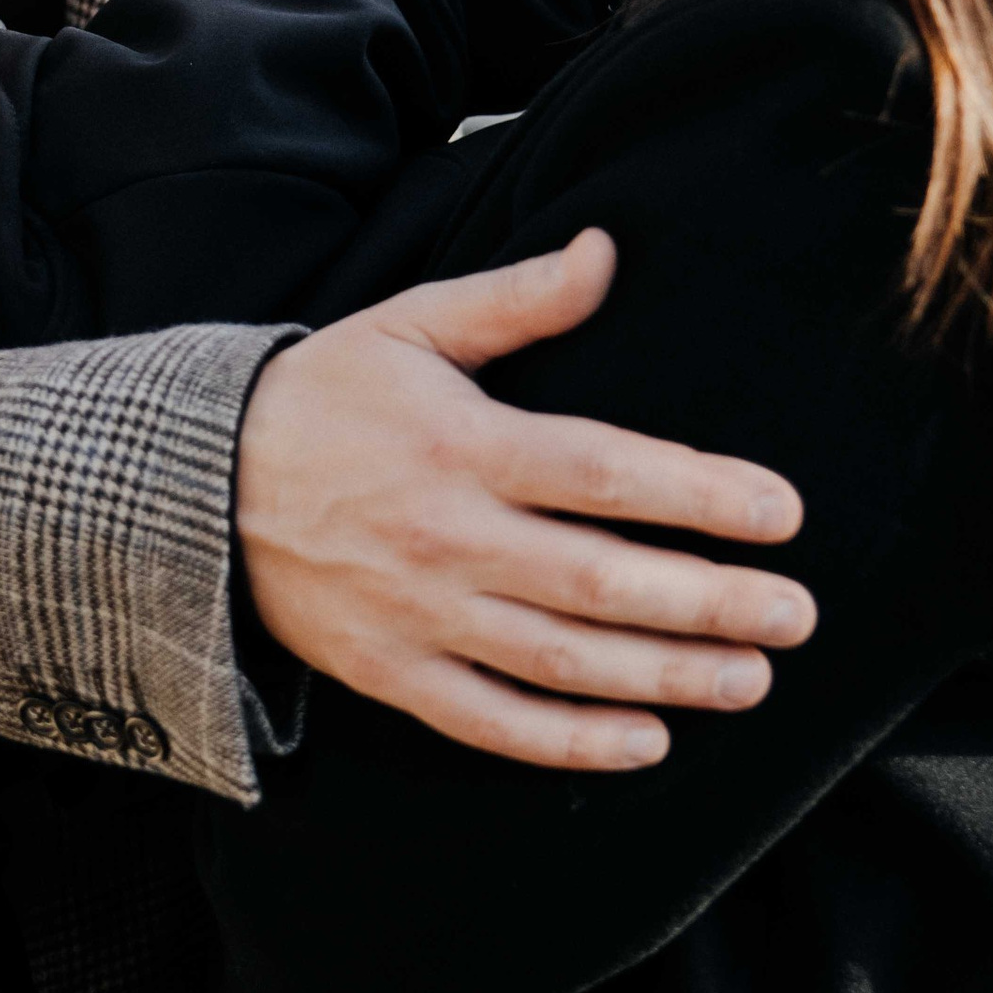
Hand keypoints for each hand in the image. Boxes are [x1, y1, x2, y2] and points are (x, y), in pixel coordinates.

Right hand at [236, 230, 812, 770]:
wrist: (196, 488)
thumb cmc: (321, 397)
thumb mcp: (409, 326)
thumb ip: (516, 299)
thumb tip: (608, 252)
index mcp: (460, 446)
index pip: (601, 471)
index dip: (697, 494)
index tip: (781, 513)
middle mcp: (446, 538)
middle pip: (600, 579)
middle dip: (710, 601)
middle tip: (796, 614)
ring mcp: (418, 616)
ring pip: (561, 660)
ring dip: (665, 675)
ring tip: (751, 678)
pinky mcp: (390, 674)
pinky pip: (492, 722)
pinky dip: (570, 740)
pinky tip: (646, 740)